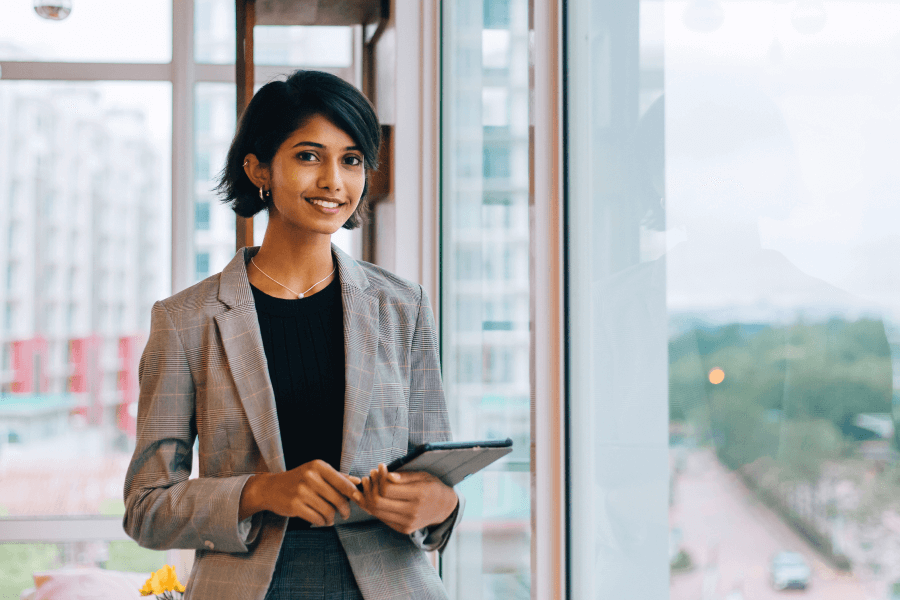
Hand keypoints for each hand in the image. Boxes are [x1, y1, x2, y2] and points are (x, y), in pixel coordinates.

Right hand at [241, 459, 362, 525]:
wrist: (271, 488)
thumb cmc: (299, 480)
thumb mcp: (317, 472)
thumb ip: (338, 477)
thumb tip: (358, 482)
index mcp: (319, 466)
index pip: (343, 483)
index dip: (354, 495)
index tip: (358, 501)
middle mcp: (311, 476)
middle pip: (338, 499)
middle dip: (344, 510)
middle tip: (345, 514)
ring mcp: (302, 491)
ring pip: (328, 511)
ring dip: (332, 518)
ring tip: (331, 519)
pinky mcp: (295, 505)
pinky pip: (317, 518)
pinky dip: (322, 522)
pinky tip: (322, 521)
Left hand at [355, 463, 457, 534]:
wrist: (445, 509)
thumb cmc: (433, 488)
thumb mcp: (423, 476)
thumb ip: (405, 476)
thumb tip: (387, 475)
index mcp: (419, 495)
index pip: (388, 489)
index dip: (380, 477)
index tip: (380, 466)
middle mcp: (412, 512)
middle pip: (379, 502)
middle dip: (371, 487)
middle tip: (371, 476)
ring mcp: (407, 523)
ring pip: (377, 512)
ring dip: (369, 497)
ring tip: (370, 484)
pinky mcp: (403, 529)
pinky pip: (382, 518)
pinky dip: (374, 507)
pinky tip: (375, 495)